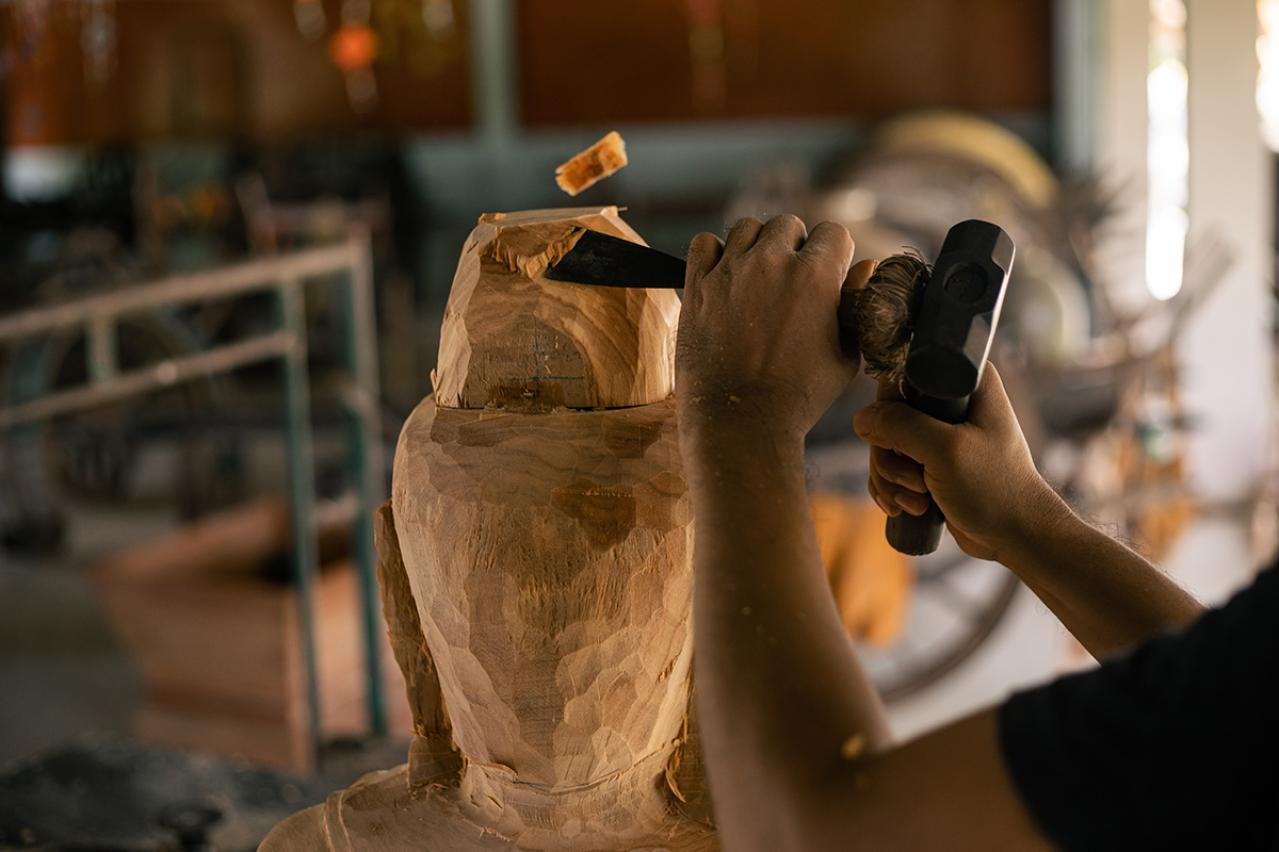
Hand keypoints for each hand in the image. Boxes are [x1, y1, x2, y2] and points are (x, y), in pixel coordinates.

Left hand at [676, 215, 875, 442]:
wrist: (741, 422)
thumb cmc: (799, 395)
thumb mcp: (845, 353)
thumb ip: (857, 303)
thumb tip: (866, 267)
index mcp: (816, 275)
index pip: (832, 233)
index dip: (833, 255)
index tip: (826, 277)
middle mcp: (772, 263)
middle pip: (788, 225)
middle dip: (794, 248)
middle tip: (789, 282)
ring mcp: (731, 272)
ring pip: (746, 227)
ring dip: (756, 245)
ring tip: (757, 277)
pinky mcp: (697, 286)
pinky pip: (703, 243)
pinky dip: (714, 253)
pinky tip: (724, 276)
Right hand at [852, 364, 1067, 561]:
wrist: (1015, 534)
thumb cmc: (994, 488)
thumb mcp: (946, 452)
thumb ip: (901, 427)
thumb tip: (861, 418)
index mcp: (967, 382)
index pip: (905, 374)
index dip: (891, 406)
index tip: (902, 440)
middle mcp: (951, 401)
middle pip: (887, 414)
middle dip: (891, 456)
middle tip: (916, 480)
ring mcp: (938, 432)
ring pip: (884, 444)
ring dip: (892, 478)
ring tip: (918, 501)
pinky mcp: (929, 460)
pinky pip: (889, 466)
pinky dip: (892, 489)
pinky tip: (910, 508)